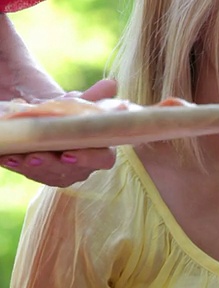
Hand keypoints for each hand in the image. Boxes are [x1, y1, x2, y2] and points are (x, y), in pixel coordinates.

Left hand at [0, 79, 117, 186]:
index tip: (68, 154)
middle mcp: (85, 167)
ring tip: (17, 156)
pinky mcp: (43, 175)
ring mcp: (64, 174)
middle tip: (35, 156)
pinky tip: (6, 156)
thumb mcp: (81, 103)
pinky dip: (18, 165)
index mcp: (101, 150)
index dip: (88, 158)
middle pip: (73, 171)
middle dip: (51, 164)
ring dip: (32, 167)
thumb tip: (111, 84)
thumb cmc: (71, 113)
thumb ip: (96, 97)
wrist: (51, 120)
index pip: (103, 159)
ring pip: (50, 175)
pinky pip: (31, 174)